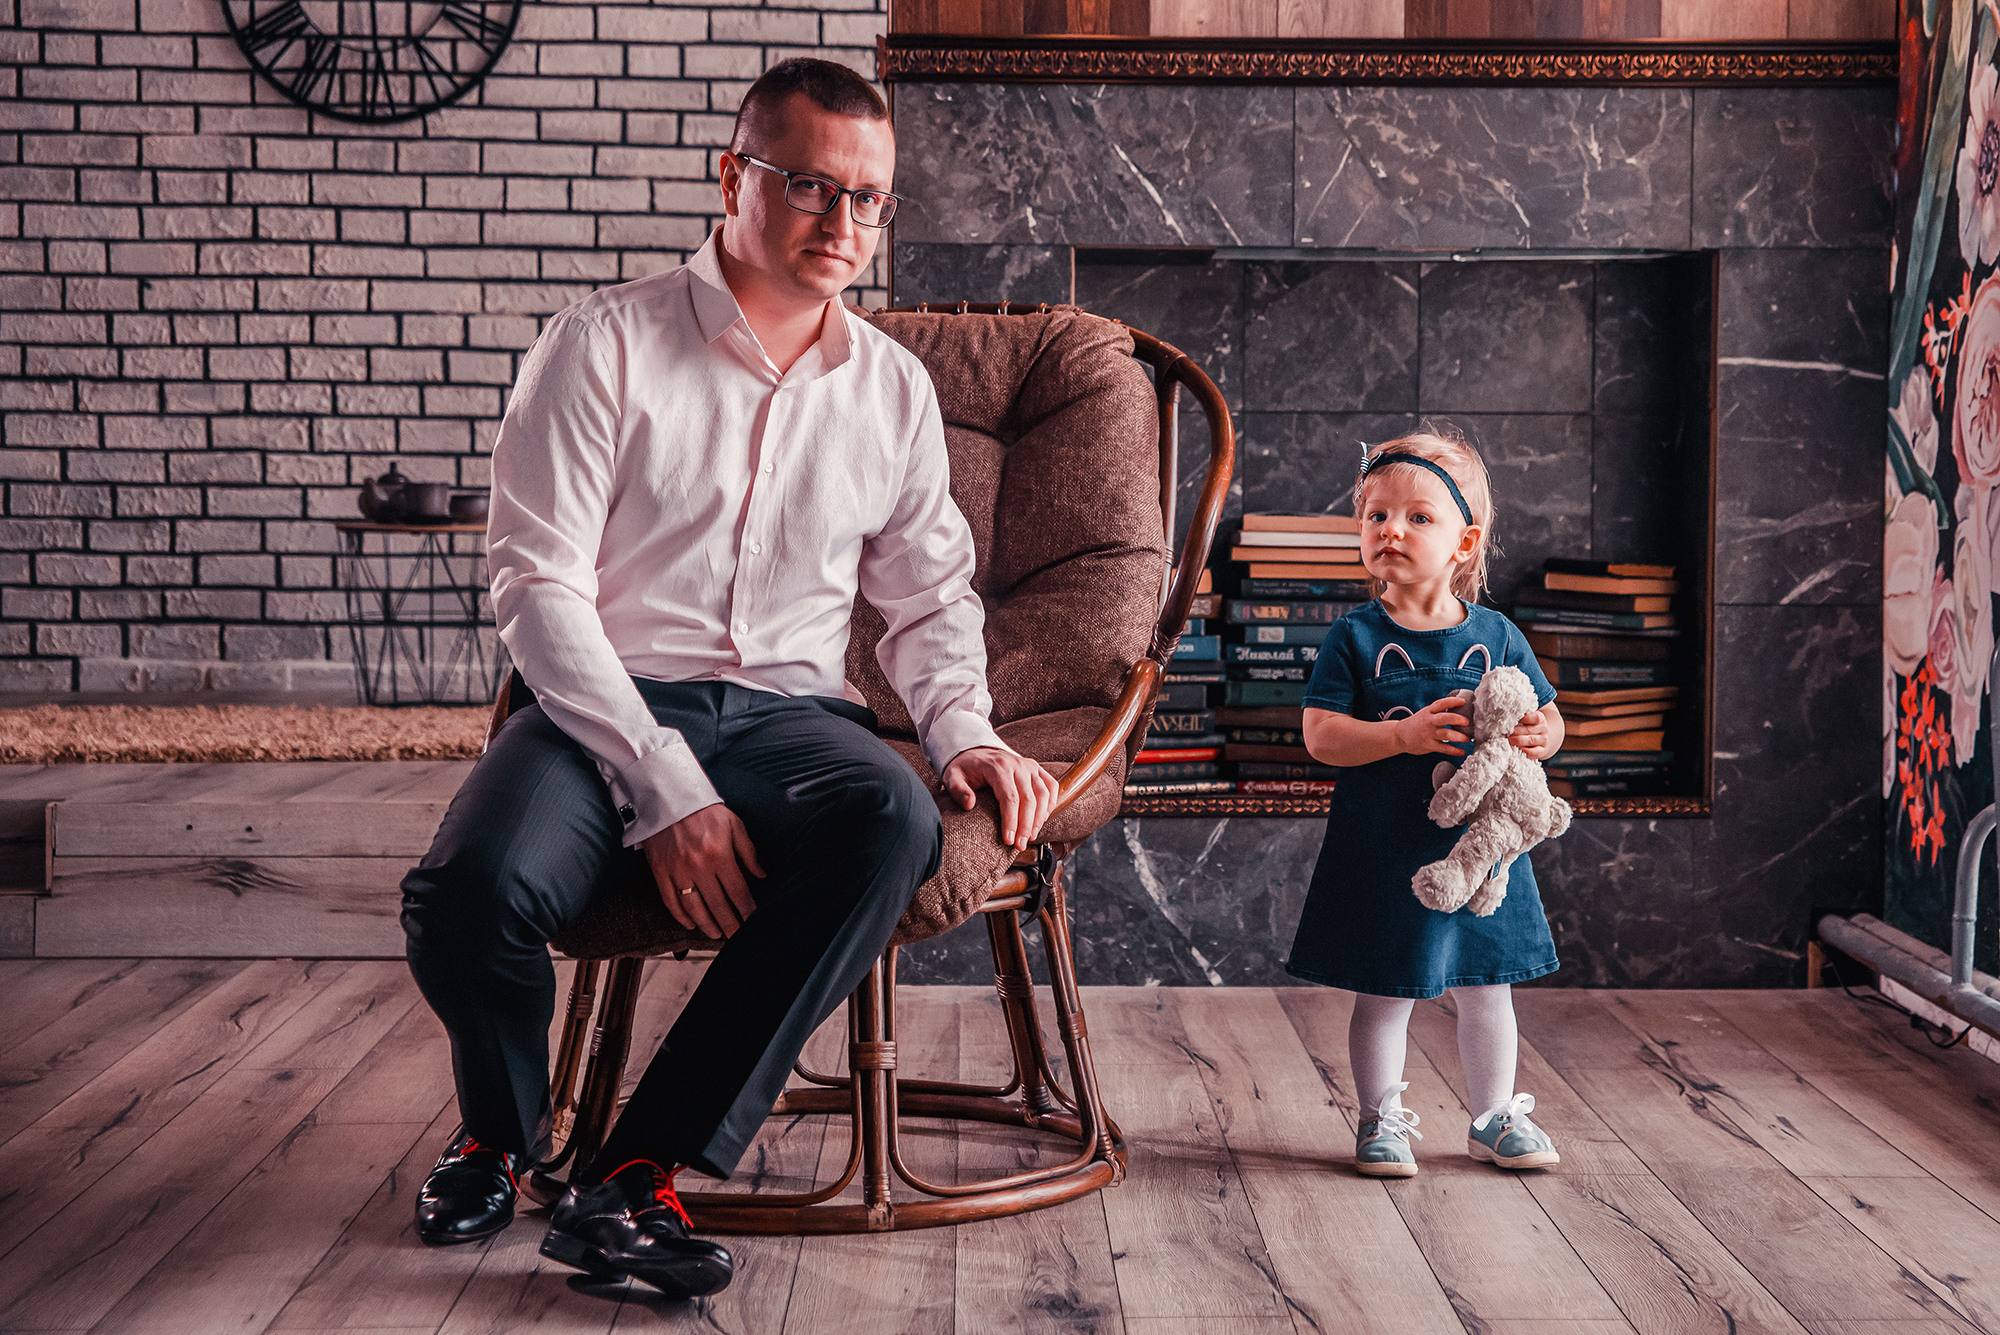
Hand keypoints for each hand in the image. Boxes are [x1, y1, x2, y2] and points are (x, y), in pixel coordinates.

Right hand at [640, 804, 765, 938]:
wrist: (668, 797)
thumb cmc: (704, 810)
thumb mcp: (734, 824)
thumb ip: (748, 851)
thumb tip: (762, 874)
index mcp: (719, 854)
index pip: (737, 891)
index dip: (746, 909)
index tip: (752, 921)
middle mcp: (698, 867)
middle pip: (718, 905)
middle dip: (730, 924)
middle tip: (736, 936)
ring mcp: (677, 871)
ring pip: (694, 908)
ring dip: (707, 925)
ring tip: (717, 934)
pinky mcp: (659, 871)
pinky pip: (670, 900)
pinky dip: (680, 916)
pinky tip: (690, 923)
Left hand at [941, 746, 1058, 850]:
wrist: (976, 751)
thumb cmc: (965, 768)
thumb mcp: (953, 776)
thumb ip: (958, 790)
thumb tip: (969, 805)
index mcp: (998, 766)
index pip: (1010, 797)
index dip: (1011, 820)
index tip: (1008, 840)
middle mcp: (1017, 764)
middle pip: (1028, 799)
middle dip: (1026, 826)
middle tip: (1020, 846)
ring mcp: (1029, 766)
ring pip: (1043, 794)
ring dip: (1039, 819)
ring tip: (1030, 837)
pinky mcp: (1036, 769)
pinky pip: (1051, 786)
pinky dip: (1051, 804)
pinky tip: (1042, 820)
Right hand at [1394, 695, 1469, 756]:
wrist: (1399, 736)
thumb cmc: (1417, 724)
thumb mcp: (1426, 714)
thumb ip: (1440, 712)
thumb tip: (1461, 709)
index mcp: (1428, 712)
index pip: (1440, 704)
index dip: (1452, 701)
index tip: (1463, 702)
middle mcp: (1429, 722)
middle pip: (1443, 718)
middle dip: (1457, 719)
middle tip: (1467, 722)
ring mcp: (1429, 734)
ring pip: (1445, 735)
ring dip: (1459, 737)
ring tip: (1467, 739)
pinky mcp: (1429, 746)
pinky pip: (1444, 748)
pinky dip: (1454, 751)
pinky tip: (1461, 752)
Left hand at [1508, 708, 1556, 759]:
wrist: (1542, 737)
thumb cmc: (1529, 727)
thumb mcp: (1527, 720)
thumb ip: (1519, 719)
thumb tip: (1505, 720)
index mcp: (1540, 718)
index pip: (1533, 717)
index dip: (1522, 719)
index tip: (1511, 720)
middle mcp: (1543, 729)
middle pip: (1528, 730)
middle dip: (1515, 731)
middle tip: (1505, 732)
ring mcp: (1544, 740)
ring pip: (1530, 740)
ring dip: (1517, 741)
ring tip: (1509, 740)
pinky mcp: (1543, 750)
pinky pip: (1536, 752)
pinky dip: (1526, 752)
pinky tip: (1519, 749)